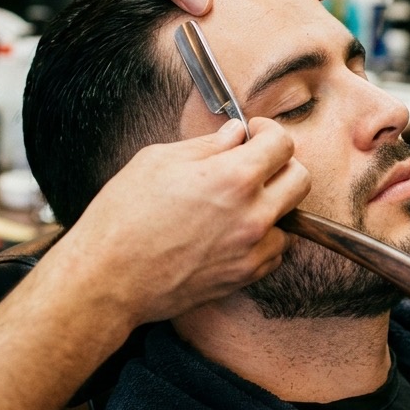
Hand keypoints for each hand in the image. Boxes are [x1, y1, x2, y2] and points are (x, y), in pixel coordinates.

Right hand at [67, 117, 308, 324]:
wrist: (108, 278)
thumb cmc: (123, 217)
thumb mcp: (158, 161)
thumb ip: (207, 145)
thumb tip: (235, 134)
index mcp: (233, 177)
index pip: (283, 143)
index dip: (268, 131)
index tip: (254, 133)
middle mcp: (253, 214)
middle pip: (301, 178)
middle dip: (281, 164)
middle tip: (254, 163)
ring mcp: (252, 250)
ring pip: (291, 218)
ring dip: (272, 205)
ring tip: (237, 202)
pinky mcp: (244, 277)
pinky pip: (274, 252)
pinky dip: (262, 238)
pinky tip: (232, 231)